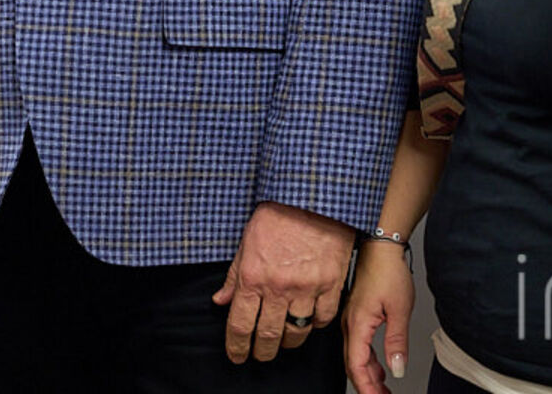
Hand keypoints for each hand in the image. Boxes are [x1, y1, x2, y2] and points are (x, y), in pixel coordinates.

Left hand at [213, 201, 355, 362]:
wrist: (312, 195)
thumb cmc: (279, 213)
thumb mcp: (246, 241)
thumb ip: (233, 274)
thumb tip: (220, 300)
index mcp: (253, 276)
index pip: (239, 324)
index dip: (236, 346)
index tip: (237, 355)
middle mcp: (278, 286)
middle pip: (267, 335)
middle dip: (261, 351)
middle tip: (259, 354)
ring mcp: (306, 287)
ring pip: (296, 332)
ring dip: (288, 342)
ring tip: (283, 341)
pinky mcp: (331, 284)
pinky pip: (322, 319)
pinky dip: (315, 325)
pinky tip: (309, 320)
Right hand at [343, 241, 413, 392]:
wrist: (381, 247)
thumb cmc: (388, 272)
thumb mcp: (399, 310)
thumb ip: (397, 343)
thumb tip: (396, 370)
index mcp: (357, 325)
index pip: (356, 366)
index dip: (366, 387)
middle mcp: (349, 324)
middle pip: (353, 364)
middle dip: (367, 385)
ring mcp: (351, 320)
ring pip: (355, 356)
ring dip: (368, 375)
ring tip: (383, 388)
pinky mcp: (356, 315)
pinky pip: (358, 345)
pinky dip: (367, 361)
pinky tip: (379, 368)